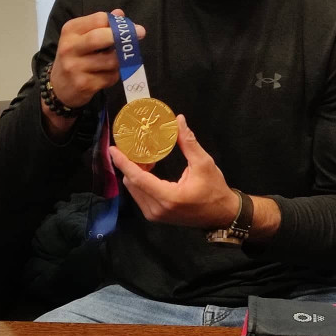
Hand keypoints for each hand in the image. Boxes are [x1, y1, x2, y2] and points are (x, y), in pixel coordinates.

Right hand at [48, 8, 145, 108]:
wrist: (58, 87)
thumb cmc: (75, 57)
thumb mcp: (81, 38)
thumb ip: (100, 25)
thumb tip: (120, 13)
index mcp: (70, 31)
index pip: (98, 19)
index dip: (117, 22)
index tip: (130, 26)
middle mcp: (70, 47)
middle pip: (101, 37)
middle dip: (122, 36)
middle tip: (141, 33)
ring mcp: (75, 67)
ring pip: (111, 61)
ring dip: (119, 62)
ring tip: (113, 62)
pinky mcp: (84, 84)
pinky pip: (110, 77)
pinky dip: (114, 76)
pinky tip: (105, 76)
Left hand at [110, 114, 238, 229]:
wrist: (221, 215)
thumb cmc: (214, 190)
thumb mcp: (204, 164)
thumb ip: (188, 142)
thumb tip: (178, 120)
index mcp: (168, 197)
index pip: (138, 178)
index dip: (124, 162)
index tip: (114, 148)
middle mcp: (157, 209)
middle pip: (132, 182)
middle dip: (131, 163)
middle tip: (138, 146)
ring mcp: (154, 215)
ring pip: (134, 189)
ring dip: (135, 172)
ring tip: (146, 157)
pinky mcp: (155, 216)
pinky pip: (139, 195)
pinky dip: (140, 181)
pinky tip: (149, 168)